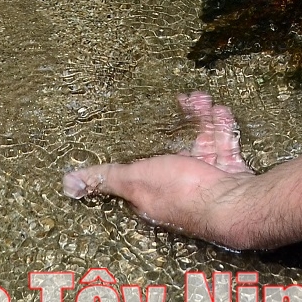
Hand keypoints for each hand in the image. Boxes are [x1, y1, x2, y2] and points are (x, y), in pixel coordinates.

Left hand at [63, 92, 259, 248]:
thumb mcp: (135, 180)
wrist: (235, 204)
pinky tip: (221, 110)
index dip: (150, 138)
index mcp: (155, 192)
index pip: (148, 164)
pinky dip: (223, 128)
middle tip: (187, 98)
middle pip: (179, 148)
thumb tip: (67, 184)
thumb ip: (105, 178)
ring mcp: (209, 181)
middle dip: (182, 122)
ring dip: (203, 119)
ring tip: (203, 97)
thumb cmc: (182, 191)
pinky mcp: (231, 175)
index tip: (154, 114)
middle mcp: (182, 188)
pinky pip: (226, 147)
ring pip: (203, 143)